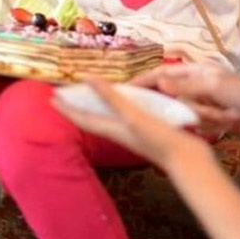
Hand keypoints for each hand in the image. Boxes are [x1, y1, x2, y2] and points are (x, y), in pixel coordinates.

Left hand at [52, 75, 203, 169]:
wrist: (187, 160)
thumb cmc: (157, 139)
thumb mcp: (132, 115)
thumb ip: (111, 97)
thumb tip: (87, 79)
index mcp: (112, 129)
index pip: (82, 118)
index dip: (67, 108)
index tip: (52, 98)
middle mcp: (120, 130)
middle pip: (93, 116)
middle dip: (79, 105)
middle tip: (68, 93)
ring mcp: (134, 130)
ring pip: (109, 115)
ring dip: (98, 104)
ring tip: (93, 93)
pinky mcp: (148, 128)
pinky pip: (126, 113)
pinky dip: (121, 103)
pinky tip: (129, 99)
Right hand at [131, 63, 239, 135]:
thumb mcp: (215, 87)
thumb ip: (187, 86)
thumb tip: (160, 83)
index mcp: (197, 70)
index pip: (163, 73)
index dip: (145, 80)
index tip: (125, 90)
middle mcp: (197, 83)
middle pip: (174, 95)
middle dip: (184, 106)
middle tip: (189, 114)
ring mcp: (204, 101)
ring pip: (187, 111)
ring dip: (205, 116)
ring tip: (225, 115)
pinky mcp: (210, 116)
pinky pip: (198, 121)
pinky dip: (211, 123)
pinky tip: (226, 121)